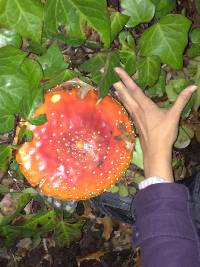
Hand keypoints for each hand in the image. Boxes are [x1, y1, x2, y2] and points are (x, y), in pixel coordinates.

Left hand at [113, 67, 196, 181]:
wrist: (155, 151)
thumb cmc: (164, 134)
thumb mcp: (174, 115)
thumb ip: (182, 100)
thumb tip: (193, 87)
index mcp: (146, 106)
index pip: (134, 89)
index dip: (125, 78)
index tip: (117, 69)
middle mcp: (137, 110)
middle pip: (126, 95)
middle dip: (118, 84)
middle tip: (111, 76)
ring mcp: (135, 117)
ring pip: (126, 102)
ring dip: (120, 93)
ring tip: (114, 87)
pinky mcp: (136, 123)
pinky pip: (128, 109)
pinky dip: (125, 103)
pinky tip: (125, 103)